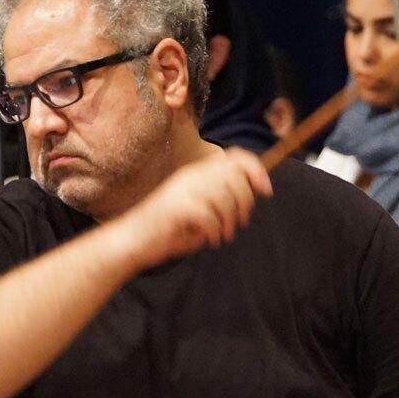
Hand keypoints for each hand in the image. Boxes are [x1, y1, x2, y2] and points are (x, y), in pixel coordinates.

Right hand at [115, 148, 272, 270]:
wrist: (132, 240)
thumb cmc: (168, 228)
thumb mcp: (200, 208)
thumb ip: (222, 198)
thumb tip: (253, 193)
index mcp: (197, 173)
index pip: (235, 157)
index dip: (256, 170)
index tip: (266, 190)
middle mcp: (191, 176)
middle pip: (235, 177)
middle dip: (245, 202)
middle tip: (239, 222)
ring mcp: (183, 190)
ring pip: (225, 197)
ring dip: (230, 221)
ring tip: (223, 235)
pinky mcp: (177, 207)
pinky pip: (210, 216)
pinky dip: (215, 231)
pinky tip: (210, 239)